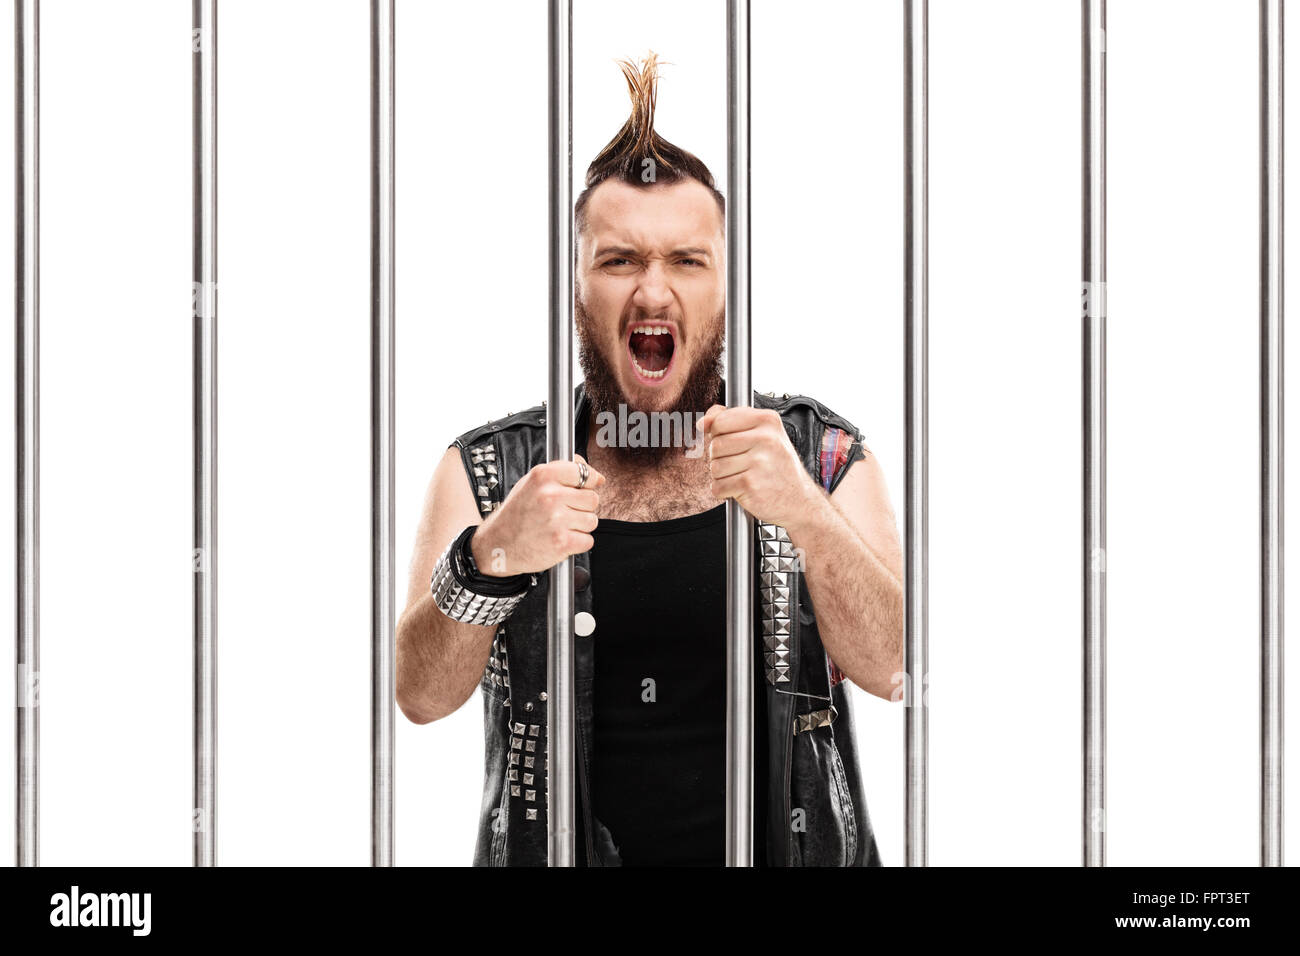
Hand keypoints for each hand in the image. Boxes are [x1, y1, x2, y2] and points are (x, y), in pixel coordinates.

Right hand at [471, 454, 605, 575]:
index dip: (588, 482)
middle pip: (592, 498)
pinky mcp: (562, 542)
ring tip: (559, 527)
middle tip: (564, 513)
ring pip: (592, 520)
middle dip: (582, 507)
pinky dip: (577, 543)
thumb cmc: (516, 515)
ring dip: (580, 526)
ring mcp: (557, 519)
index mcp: (542, 476)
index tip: (586, 487)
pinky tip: (560, 539)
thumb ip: (560, 473)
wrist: (498, 544)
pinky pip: (588, 540)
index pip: (583, 472)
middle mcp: (550, 495)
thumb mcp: (531, 483)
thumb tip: (593, 473)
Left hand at [697, 405, 821, 529]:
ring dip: (722, 476)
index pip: (721, 420)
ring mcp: (759, 462)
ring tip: (742, 476)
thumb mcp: (762, 433)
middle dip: (720, 457)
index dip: (718, 434)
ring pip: (715, 467)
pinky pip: (718, 486)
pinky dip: (724, 491)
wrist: (798, 500)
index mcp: (768, 420)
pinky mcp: (751, 485)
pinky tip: (741, 489)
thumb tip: (702, 423)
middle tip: (740, 464)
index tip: (730, 443)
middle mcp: (766, 439)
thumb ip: (730, 420)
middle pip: (716, 445)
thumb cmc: (777, 466)